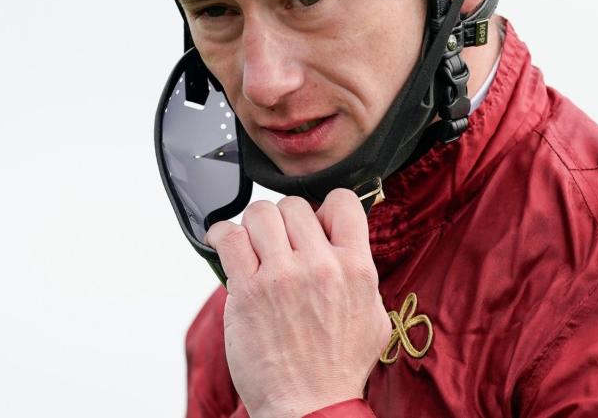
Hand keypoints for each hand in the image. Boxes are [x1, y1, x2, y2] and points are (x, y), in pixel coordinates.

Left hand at [204, 189, 390, 417]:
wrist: (309, 407)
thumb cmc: (338, 370)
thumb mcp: (374, 318)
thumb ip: (362, 276)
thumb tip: (349, 247)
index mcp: (356, 268)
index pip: (341, 201)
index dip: (324, 209)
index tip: (314, 225)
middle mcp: (320, 266)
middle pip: (294, 206)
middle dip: (285, 222)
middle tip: (279, 246)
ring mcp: (282, 276)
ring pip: (261, 213)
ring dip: (254, 227)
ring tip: (253, 247)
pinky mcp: (248, 292)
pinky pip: (229, 238)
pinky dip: (223, 235)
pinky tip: (226, 244)